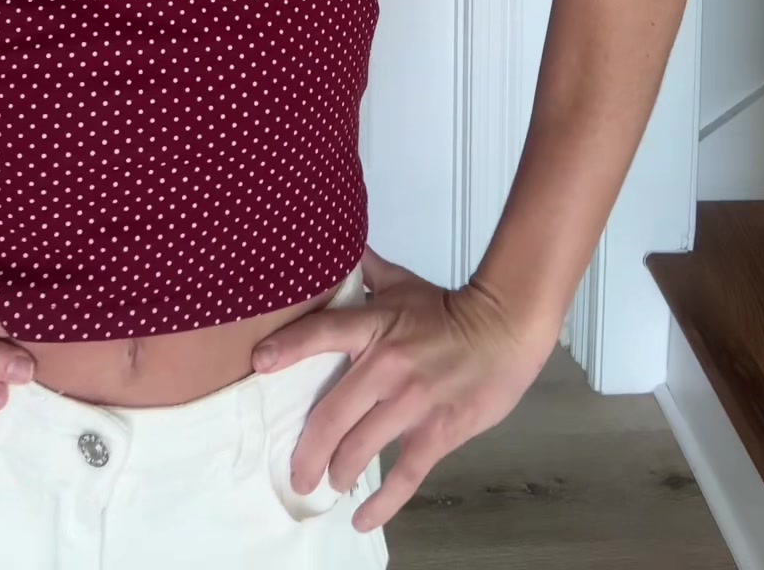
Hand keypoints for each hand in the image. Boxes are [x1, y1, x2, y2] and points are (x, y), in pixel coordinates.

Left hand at [250, 243, 558, 530]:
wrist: (504, 330)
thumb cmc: (446, 310)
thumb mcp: (401, 283)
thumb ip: (365, 271)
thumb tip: (333, 245)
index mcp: (374, 325)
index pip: (321, 332)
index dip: (287, 347)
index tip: (259, 365)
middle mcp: (386, 365)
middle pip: (331, 415)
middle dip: (307, 451)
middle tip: (297, 472)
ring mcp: (411, 403)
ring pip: (359, 449)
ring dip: (338, 473)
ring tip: (331, 483)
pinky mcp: (437, 432)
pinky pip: (404, 476)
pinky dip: (382, 504)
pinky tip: (362, 518)